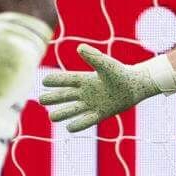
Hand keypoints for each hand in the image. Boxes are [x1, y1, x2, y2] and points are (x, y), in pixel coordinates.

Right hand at [40, 45, 175, 132]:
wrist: (135, 86)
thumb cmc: (120, 73)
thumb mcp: (106, 65)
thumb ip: (94, 57)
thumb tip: (79, 48)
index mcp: (85, 79)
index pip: (66, 80)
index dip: (55, 81)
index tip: (43, 81)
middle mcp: (86, 92)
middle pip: (66, 96)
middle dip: (53, 98)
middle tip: (40, 100)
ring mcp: (92, 104)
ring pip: (73, 109)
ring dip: (63, 113)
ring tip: (51, 117)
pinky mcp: (101, 113)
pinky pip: (87, 120)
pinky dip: (79, 123)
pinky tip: (69, 127)